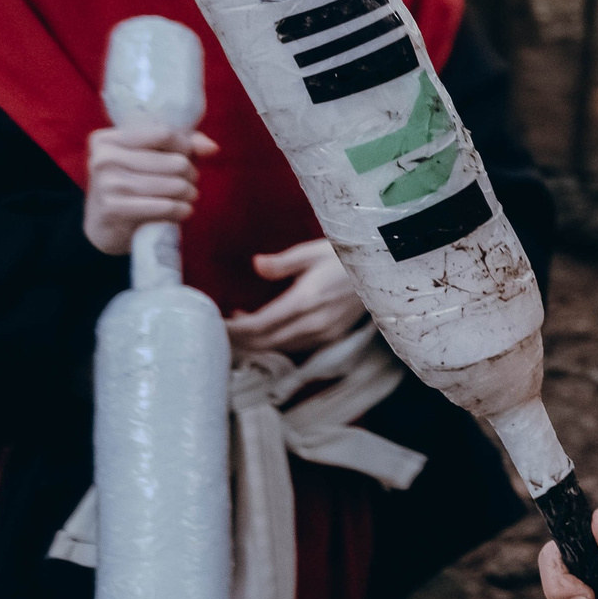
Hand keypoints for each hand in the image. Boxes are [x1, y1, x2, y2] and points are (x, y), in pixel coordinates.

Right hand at [82, 124, 219, 254]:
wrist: (103, 228)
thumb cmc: (131, 186)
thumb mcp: (149, 158)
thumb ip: (183, 145)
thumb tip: (212, 148)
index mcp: (107, 139)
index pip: (165, 133)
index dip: (186, 147)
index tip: (188, 158)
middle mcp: (103, 158)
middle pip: (176, 161)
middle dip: (191, 174)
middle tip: (189, 183)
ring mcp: (106, 184)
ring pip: (176, 184)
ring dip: (190, 194)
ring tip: (188, 197)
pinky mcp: (113, 208)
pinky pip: (166, 207)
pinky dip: (182, 210)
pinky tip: (182, 211)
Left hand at [224, 238, 367, 356]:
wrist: (384, 270)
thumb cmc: (347, 255)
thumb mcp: (313, 251)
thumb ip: (282, 263)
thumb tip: (256, 264)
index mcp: (305, 300)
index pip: (258, 325)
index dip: (232, 329)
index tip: (213, 324)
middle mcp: (314, 323)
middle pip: (264, 342)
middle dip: (238, 339)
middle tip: (217, 329)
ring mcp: (324, 333)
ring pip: (278, 347)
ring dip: (254, 341)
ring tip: (237, 326)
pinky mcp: (331, 336)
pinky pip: (294, 345)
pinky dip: (274, 340)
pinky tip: (265, 327)